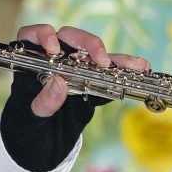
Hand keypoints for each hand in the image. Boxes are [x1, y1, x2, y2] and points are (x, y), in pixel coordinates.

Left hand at [0, 24, 148, 171]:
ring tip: (136, 65)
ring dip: (115, 58)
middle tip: (101, 60)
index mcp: (31, 60)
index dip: (42, 35)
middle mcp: (54, 56)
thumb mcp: (32, 116)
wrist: (43, 137)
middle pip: (70, 37)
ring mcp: (74, 65)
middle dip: (88, 44)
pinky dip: (123, 71)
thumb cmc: (30, 122)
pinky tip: (140, 69)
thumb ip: (43, 102)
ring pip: (93, 54)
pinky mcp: (90, 78)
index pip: (32, 35)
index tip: (54, 49)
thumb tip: (59, 84)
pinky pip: (107, 72)